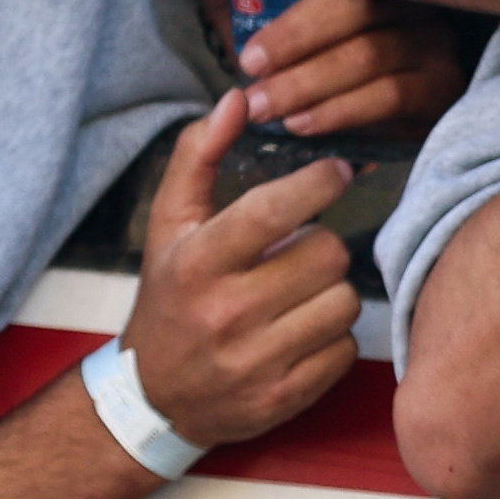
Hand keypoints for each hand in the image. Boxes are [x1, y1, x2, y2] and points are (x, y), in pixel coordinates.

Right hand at [123, 93, 361, 446]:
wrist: (153, 398)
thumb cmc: (170, 295)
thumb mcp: (170, 225)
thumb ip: (198, 156)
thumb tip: (236, 99)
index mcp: (197, 263)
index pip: (273, 210)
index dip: (317, 183)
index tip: (337, 172)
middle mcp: (225, 313)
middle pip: (327, 254)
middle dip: (322, 247)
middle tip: (298, 254)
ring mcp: (254, 362)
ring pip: (344, 302)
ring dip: (331, 292)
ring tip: (299, 295)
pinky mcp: (282, 399)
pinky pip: (346, 350)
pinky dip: (333, 338)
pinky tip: (301, 333)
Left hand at [181, 0, 467, 136]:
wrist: (361, 124)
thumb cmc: (306, 60)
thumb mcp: (262, 23)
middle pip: (359, 1)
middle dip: (297, 33)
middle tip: (249, 64)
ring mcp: (432, 38)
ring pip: (370, 54)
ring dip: (307, 82)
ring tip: (261, 105)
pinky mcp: (440, 86)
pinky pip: (390, 96)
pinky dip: (339, 111)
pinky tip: (300, 123)